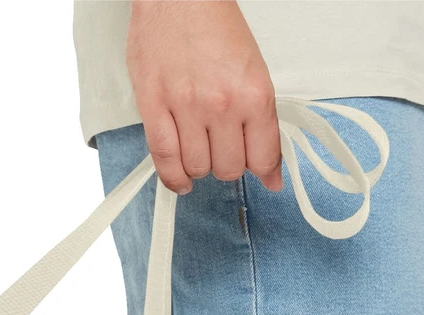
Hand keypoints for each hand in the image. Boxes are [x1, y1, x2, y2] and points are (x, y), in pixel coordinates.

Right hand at [126, 0, 281, 194]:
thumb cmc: (213, 26)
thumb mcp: (253, 71)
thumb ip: (261, 123)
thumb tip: (269, 173)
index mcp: (254, 94)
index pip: (263, 157)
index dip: (263, 171)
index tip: (262, 174)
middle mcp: (222, 104)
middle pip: (229, 168)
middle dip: (227, 164)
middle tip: (223, 148)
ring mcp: (186, 108)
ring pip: (198, 168)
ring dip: (200, 166)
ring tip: (199, 149)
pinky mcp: (154, 108)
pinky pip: (164, 160)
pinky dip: (174, 178)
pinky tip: (182, 179)